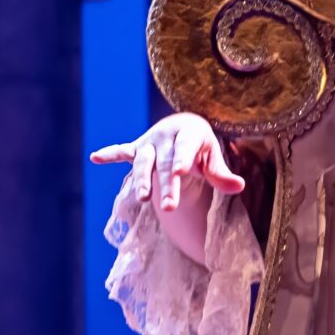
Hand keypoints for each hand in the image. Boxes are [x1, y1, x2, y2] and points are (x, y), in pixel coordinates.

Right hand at [92, 113, 245, 263]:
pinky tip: (95, 157)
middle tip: (169, 208)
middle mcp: (166, 136)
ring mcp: (149, 143)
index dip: (183, 159)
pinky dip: (110, 154)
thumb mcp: (213, 156)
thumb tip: (239, 187)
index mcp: (189, 134)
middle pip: (165, 163)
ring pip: (143, 162)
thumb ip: (222, 173)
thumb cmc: (201, 147)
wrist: (183, 127)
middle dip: (166, 185)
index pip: (186, 148)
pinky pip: (122, 151)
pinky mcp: (137, 149)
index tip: (181, 173)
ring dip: (141, 180)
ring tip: (143, 198)